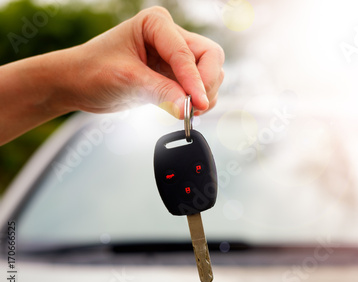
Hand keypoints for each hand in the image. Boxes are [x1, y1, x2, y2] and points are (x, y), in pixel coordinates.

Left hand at [65, 6, 224, 117]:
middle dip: (205, 84)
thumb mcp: (126, 80)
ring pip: (209, 73)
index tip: (197, 104)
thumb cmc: (92, 70)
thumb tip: (187, 108)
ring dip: (204, 94)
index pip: (186, 53)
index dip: (195, 80)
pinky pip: (198, 86)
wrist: (76, 83)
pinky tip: (183, 110)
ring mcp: (174, 55)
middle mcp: (169, 35)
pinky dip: (197, 101)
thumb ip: (160, 92)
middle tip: (195, 107)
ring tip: (186, 111)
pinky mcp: (174, 74)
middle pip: (209, 57)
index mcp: (156, 24)